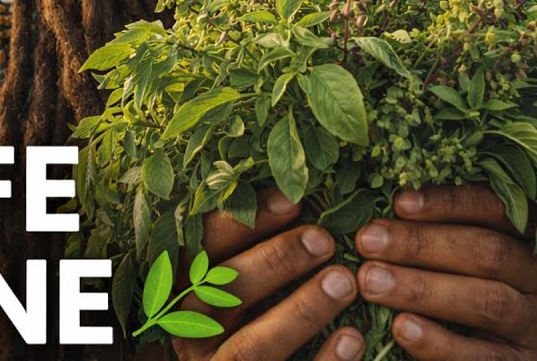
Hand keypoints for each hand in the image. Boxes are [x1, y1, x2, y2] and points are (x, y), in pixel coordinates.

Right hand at [166, 189, 366, 360]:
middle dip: (275, 262)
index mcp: (183, 292)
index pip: (202, 249)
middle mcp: (192, 333)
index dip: (242, 222)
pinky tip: (354, 338)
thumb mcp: (231, 286)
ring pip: (251, 347)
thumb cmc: (242, 322)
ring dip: (300, 311)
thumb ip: (249, 250)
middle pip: (222, 294)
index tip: (291, 200)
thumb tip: (298, 191)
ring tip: (345, 281)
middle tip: (324, 238)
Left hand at [353, 184, 536, 359]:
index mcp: (528, 236)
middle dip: (422, 245)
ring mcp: (532, 323)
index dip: (448, 203)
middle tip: (367, 241)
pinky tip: (401, 327)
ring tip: (372, 281)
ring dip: (423, 289)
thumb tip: (380, 207)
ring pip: (486, 301)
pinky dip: (438, 341)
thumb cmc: (459, 283)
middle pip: (488, 253)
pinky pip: (480, 355)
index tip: (399, 202)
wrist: (488, 350)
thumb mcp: (456, 251)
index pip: (494, 209)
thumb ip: (433, 228)